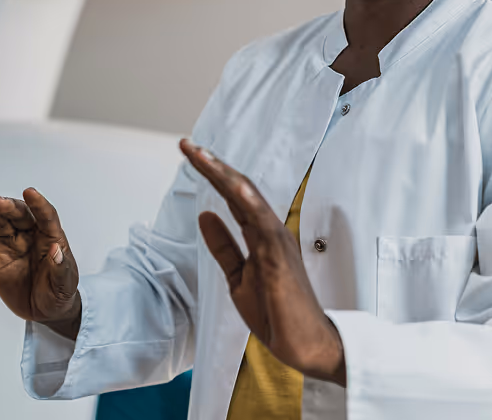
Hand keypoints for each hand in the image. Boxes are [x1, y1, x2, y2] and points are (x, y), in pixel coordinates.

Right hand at [0, 188, 81, 338]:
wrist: (43, 310)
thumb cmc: (59, 292)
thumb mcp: (65, 283)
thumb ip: (61, 267)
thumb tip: (56, 250)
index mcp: (50, 236)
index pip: (46, 215)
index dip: (38, 204)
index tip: (30, 192)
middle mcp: (29, 234)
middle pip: (19, 215)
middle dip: (9, 207)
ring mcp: (10, 243)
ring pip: (0, 221)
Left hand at [179, 139, 345, 384]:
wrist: (305, 346)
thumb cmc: (277, 314)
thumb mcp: (238, 277)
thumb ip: (223, 245)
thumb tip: (205, 214)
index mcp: (261, 234)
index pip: (233, 196)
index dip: (212, 174)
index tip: (190, 153)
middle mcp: (271, 231)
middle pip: (239, 189)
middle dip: (212, 166)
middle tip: (186, 145)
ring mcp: (277, 242)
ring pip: (249, 199)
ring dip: (225, 176)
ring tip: (202, 155)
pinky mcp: (280, 259)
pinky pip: (265, 226)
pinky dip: (250, 204)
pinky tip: (235, 188)